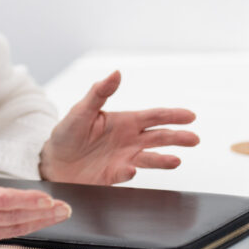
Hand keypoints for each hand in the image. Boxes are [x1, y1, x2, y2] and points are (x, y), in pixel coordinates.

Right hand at [0, 126, 70, 248]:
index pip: (3, 200)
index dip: (27, 200)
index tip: (47, 198)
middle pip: (15, 217)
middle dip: (43, 213)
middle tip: (64, 208)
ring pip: (14, 229)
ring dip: (39, 224)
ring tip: (59, 216)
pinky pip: (6, 235)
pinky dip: (25, 230)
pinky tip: (39, 224)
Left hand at [39, 70, 199, 184]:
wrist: (53, 161)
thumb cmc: (67, 133)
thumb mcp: (82, 109)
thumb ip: (99, 92)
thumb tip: (116, 72)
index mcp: (124, 122)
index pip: (153, 117)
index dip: (172, 116)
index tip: (190, 116)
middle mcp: (128, 140)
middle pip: (159, 138)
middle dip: (178, 137)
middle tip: (194, 139)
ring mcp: (124, 158)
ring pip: (149, 158)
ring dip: (163, 159)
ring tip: (176, 160)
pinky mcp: (113, 175)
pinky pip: (125, 173)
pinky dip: (129, 172)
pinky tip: (132, 169)